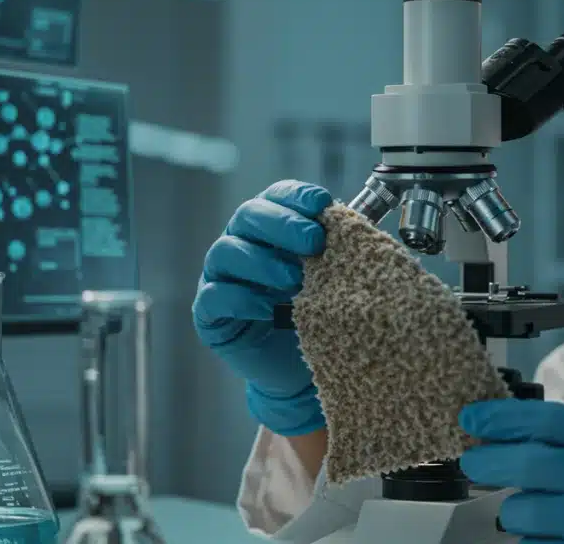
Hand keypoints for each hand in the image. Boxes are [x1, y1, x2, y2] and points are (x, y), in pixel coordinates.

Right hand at [193, 180, 332, 435]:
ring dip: (264, 262)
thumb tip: (354, 226)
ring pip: (227, 251)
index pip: (278, 195)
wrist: (298, 367)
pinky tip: (268, 308)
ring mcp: (220, 275)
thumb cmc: (316, 311)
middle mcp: (242, 241)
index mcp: (272, 225)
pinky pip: (215, 296)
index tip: (324, 205)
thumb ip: (335, 249)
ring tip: (295, 280)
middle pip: (250, 215)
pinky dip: (241, 298)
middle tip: (314, 242)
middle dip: (284, 224)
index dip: (298, 197)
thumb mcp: (331, 275)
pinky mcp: (209, 312)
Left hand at [459, 399, 563, 543]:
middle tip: (478, 465)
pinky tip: (555, 534)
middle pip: (522, 466)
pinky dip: (540, 543)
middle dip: (487, 465)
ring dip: (518, 514)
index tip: (472, 419)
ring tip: (534, 510)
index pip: (544, 420)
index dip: (500, 419)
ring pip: (523, 517)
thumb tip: (508, 431)